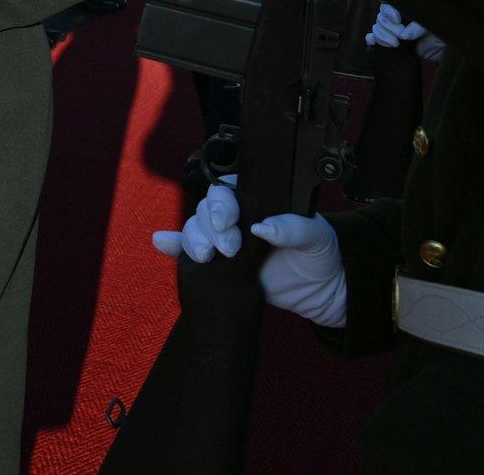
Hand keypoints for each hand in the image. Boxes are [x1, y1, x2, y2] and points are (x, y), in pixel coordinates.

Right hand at [150, 183, 347, 327]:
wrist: (322, 292)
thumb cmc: (321, 254)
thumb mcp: (317, 236)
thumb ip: (294, 228)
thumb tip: (262, 228)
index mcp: (257, 202)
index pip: (228, 191)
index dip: (221, 204)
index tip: (227, 222)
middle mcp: (237, 218)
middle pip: (205, 210)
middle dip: (209, 228)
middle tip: (227, 249)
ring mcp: (226, 242)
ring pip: (195, 230)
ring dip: (193, 240)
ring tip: (206, 258)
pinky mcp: (220, 267)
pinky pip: (188, 252)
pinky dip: (174, 247)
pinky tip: (162, 244)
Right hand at [367, 4, 444, 59]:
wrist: (448, 55)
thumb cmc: (445, 34)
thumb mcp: (436, 27)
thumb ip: (420, 27)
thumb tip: (404, 35)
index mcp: (409, 11)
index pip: (389, 4)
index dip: (389, 11)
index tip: (398, 20)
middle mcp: (400, 20)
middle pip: (381, 17)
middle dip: (388, 27)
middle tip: (401, 36)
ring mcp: (394, 32)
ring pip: (377, 28)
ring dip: (382, 36)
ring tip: (395, 44)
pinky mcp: (392, 46)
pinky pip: (373, 39)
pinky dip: (371, 39)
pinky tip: (374, 43)